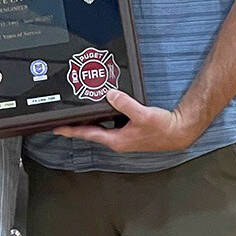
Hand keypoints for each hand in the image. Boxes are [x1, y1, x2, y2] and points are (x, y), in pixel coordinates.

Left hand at [54, 89, 199, 152]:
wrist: (178, 132)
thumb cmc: (163, 128)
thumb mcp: (142, 114)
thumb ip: (125, 104)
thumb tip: (110, 95)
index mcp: (116, 140)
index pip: (88, 134)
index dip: (71, 130)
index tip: (57, 128)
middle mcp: (118, 141)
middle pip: (91, 132)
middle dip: (76, 126)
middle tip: (62, 120)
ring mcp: (123, 137)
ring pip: (101, 128)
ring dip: (89, 121)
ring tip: (77, 114)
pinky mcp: (129, 132)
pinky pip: (110, 124)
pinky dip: (103, 117)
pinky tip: (102, 109)